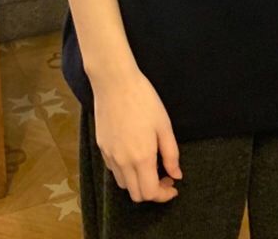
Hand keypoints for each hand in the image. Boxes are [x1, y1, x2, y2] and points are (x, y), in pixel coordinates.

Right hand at [89, 67, 182, 202]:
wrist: (115, 83)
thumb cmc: (144, 100)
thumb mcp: (164, 125)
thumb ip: (171, 154)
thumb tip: (176, 174)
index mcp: (142, 157)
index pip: (150, 193)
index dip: (164, 194)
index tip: (173, 185)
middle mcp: (123, 162)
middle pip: (136, 194)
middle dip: (152, 191)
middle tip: (164, 175)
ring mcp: (110, 155)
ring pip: (123, 184)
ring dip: (138, 182)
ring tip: (149, 165)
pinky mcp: (101, 147)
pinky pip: (113, 169)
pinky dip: (126, 171)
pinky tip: (134, 154)